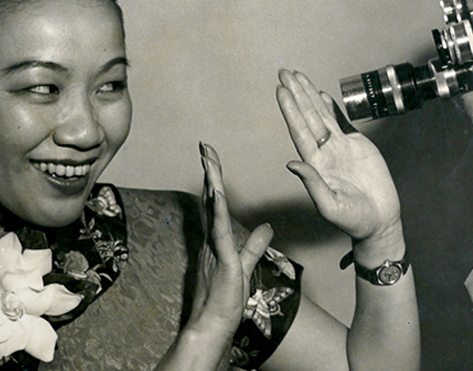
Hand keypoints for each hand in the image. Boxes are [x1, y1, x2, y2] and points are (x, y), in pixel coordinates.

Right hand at [178, 144, 273, 369]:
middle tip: (206, 148)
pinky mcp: (221, 258)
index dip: (215, 182)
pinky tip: (218, 194)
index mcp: (217, 239)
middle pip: (211, 199)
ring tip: (208, 159)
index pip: (217, 204)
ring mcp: (214, 247)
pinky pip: (219, 230)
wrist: (213, 325)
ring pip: (213, 208)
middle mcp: (211, 239)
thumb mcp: (246, 265)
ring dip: (212, 183)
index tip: (213, 160)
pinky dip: (218, 210)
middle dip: (209, 173)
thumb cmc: (225, 300)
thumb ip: (254, 246)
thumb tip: (266, 227)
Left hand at [276, 70, 401, 248]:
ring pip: (322, 115)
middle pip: (307, 117)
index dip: (290, 110)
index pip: (299, 131)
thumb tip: (293, 164)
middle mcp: (324, 152)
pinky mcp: (357, 146)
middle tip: (284, 72)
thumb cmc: (354, 219)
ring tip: (298, 76)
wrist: (380, 221)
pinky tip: (321, 95)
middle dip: (296, 94)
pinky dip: (331, 108)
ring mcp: (340, 148)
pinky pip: (341, 122)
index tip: (281, 91)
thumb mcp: (330, 206)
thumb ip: (312, 184)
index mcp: (316, 165)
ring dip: (309, 96)